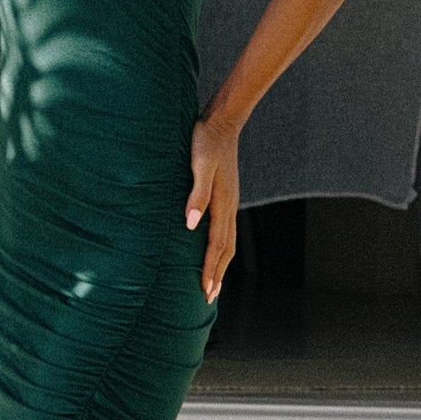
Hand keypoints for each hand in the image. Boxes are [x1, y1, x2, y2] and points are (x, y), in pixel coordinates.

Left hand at [184, 117, 238, 302]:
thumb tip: (191, 225)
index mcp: (222, 204)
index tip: (205, 292)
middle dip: (218, 275)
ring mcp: (229, 202)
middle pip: (226, 250)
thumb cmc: (206, 141)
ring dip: (221, 264)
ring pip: (228, 241)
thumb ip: (196, 195)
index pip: (216, 245)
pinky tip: (213, 249)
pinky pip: (225, 230)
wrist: (223, 121)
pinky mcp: (226, 196)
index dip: (210, 270)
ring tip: (214, 283)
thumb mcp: (199, 165)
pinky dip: (221, 247)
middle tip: (210, 298)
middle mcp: (229, 207)